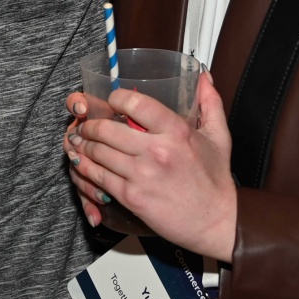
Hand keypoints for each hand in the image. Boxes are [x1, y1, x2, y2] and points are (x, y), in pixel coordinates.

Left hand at [64, 72, 237, 262]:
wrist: (216, 222)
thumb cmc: (215, 180)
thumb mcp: (218, 136)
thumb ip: (210, 102)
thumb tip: (202, 76)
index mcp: (176, 131)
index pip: (135, 102)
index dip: (115, 98)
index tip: (111, 100)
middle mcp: (157, 151)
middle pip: (107, 128)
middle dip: (90, 124)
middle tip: (86, 124)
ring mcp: (142, 174)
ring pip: (98, 152)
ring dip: (83, 144)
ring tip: (80, 141)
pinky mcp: (131, 196)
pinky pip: (98, 177)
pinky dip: (85, 167)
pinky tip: (82, 162)